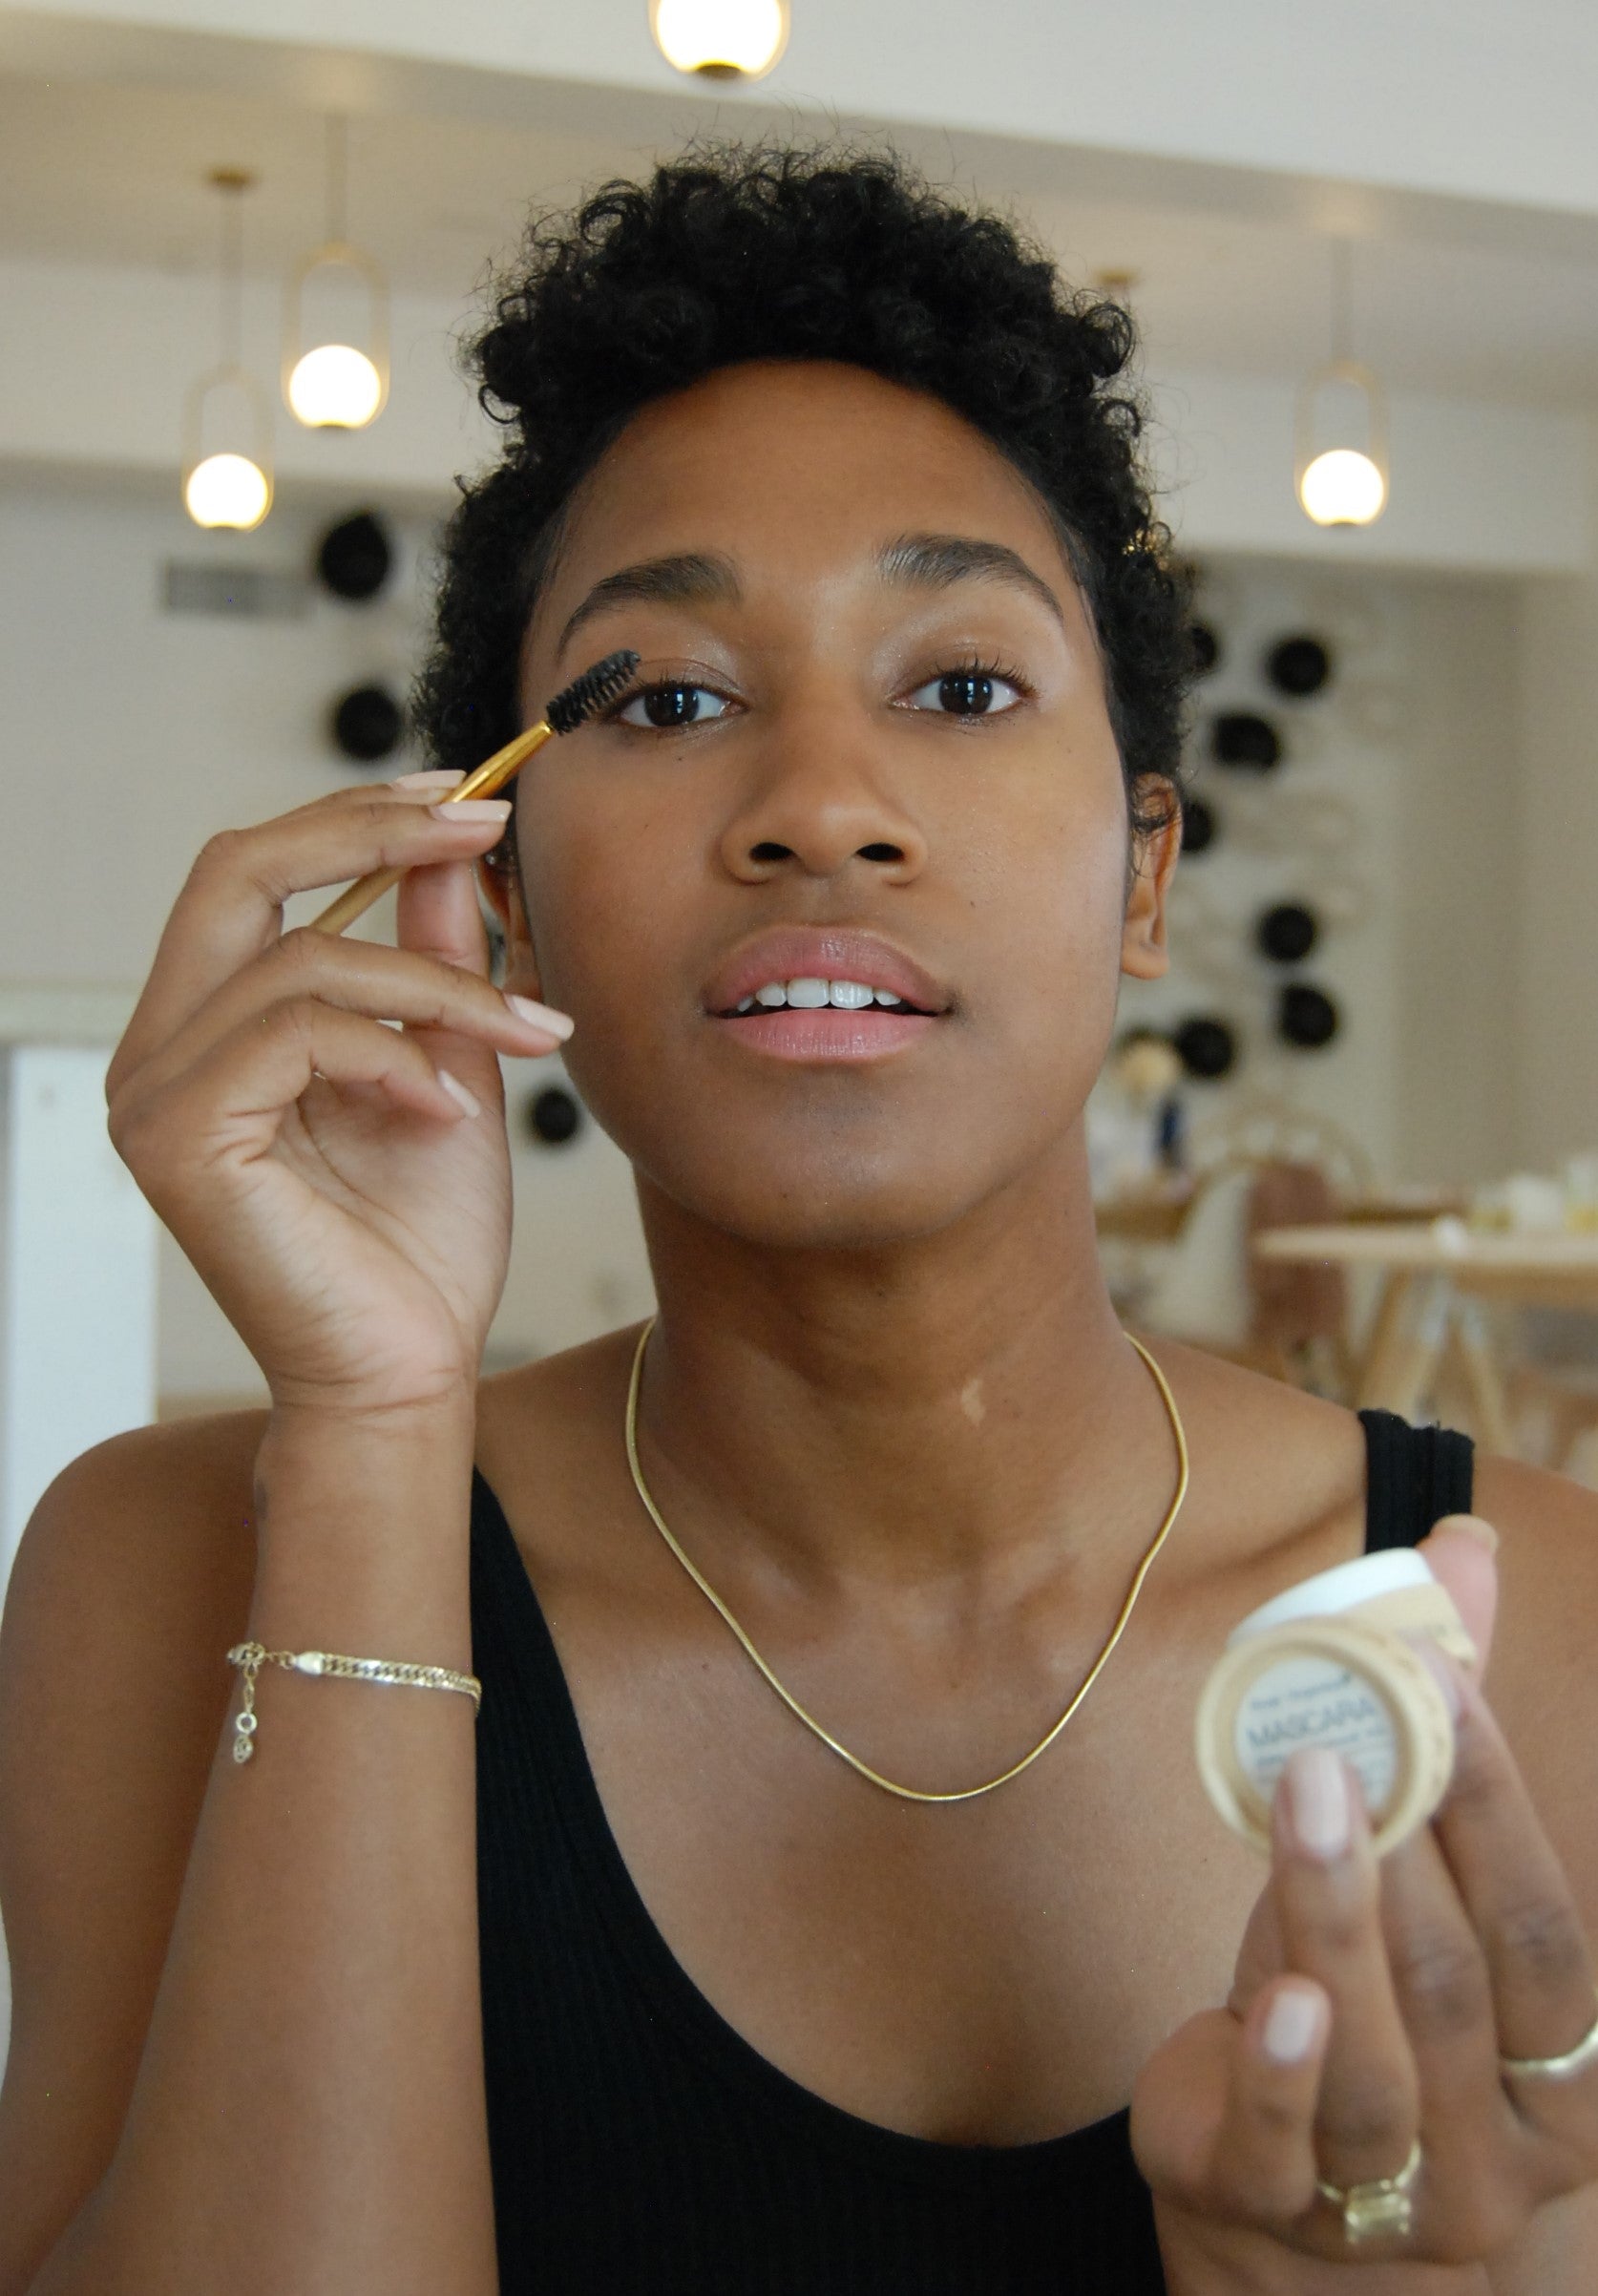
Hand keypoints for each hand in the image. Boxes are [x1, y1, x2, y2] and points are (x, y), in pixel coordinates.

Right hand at [107, 776, 570, 1419]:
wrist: (411, 1372)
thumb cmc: (420, 1244)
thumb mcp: (445, 1065)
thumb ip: (432, 960)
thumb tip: (452, 849)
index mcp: (212, 1023)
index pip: (254, 872)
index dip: (356, 816)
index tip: (468, 799)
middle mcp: (162, 1046)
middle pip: (236, 867)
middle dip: (367, 828)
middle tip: (482, 823)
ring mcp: (156, 1092)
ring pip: (302, 959)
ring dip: (437, 986)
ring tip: (522, 1037)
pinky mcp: (179, 1138)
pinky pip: (297, 1034)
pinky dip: (397, 1055)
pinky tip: (452, 1110)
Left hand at [1134, 1519, 1597, 2284]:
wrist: (1281, 2192)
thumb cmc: (1362, 2003)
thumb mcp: (1407, 1877)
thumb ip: (1440, 1732)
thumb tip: (1461, 1546)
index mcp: (1557, 2065)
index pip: (1544, 1931)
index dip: (1498, 1803)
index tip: (1440, 1676)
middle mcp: (1498, 2144)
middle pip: (1459, 1984)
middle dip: (1412, 1839)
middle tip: (1351, 1713)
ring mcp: (1394, 2195)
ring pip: (1377, 2062)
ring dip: (1340, 1915)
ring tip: (1304, 1785)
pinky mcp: (1275, 2207)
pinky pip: (1290, 2149)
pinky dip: (1286, 2072)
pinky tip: (1277, 1999)